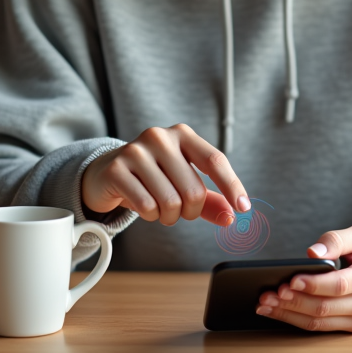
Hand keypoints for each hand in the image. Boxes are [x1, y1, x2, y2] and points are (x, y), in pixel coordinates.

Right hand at [82, 124, 249, 226]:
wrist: (107, 173)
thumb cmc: (153, 178)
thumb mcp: (183, 184)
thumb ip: (210, 200)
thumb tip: (232, 218)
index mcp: (183, 134)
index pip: (215, 160)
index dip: (232, 186)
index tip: (244, 208)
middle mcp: (160, 137)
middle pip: (194, 190)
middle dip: (190, 212)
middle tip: (179, 212)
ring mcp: (136, 150)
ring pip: (170, 201)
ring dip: (169, 217)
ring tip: (160, 209)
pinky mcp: (116, 168)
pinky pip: (146, 206)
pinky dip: (150, 215)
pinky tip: (143, 206)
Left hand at [256, 225, 351, 332]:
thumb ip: (337, 240)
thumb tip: (312, 252)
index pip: (339, 285)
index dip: (313, 285)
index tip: (290, 280)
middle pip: (325, 307)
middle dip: (293, 302)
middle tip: (268, 293)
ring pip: (320, 323)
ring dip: (289, 314)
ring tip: (266, 304)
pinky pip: (322, 328)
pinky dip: (297, 320)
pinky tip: (279, 312)